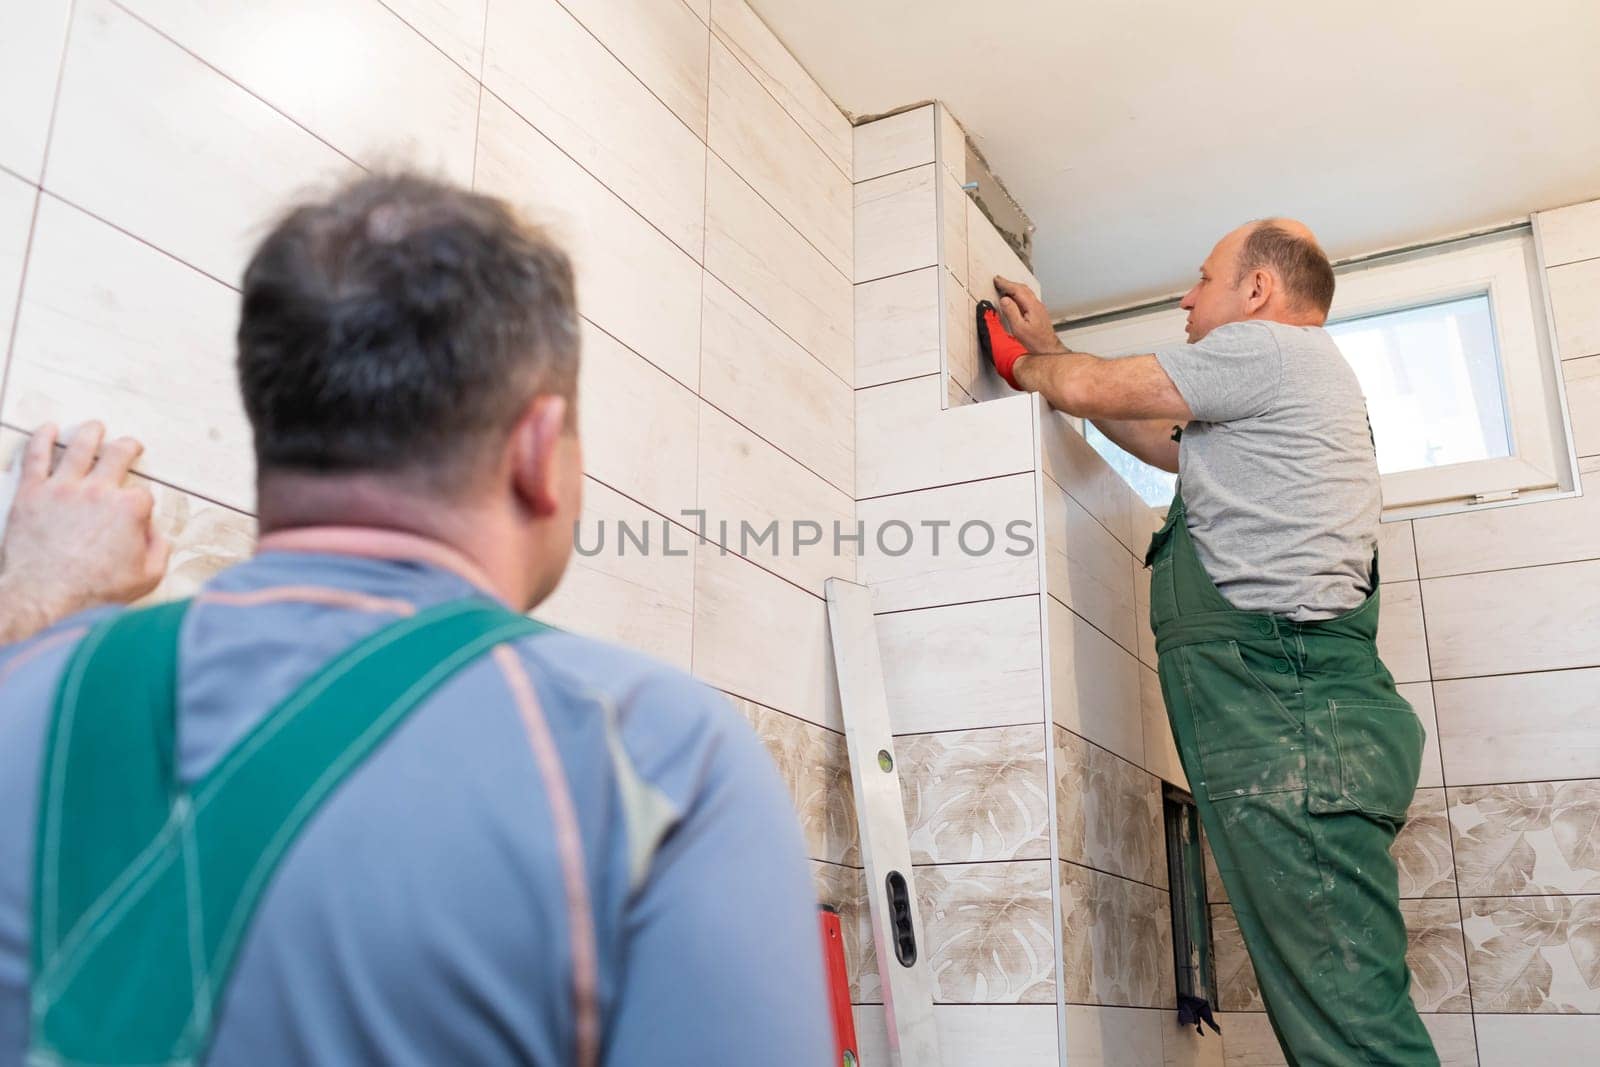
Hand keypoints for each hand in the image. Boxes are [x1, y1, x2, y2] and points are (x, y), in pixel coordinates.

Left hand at [0, 423, 169, 642]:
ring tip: (95, 426)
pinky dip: (41, 438)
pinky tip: (47, 429)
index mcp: (129, 509)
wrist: (44, 598)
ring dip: (90, 433)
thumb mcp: (146, 578)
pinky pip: (35, 455)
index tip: (135, 516)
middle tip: (130, 444)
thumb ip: (159, 550)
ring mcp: (63, 488)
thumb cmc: (94, 591)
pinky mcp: (32, 493)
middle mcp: (98, 491)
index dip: (141, 505)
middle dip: (128, 447)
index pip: (142, 495)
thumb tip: (155, 532)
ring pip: (79, 447)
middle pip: (117, 455)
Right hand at [993, 276, 1066, 355]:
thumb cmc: (1035, 342)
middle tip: (999, 281)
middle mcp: (1037, 305)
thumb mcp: (1019, 328)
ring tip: (1005, 287)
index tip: (997, 280)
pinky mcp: (1039, 313)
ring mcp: (1039, 308)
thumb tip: (1004, 299)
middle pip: (1023, 288)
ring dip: (1014, 288)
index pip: (1017, 290)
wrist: (1048, 349)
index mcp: (1032, 306)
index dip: (1006, 284)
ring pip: (1026, 293)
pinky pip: (1028, 298)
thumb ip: (1011, 312)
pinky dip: (1019, 294)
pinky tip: (1014, 299)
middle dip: (1010, 283)